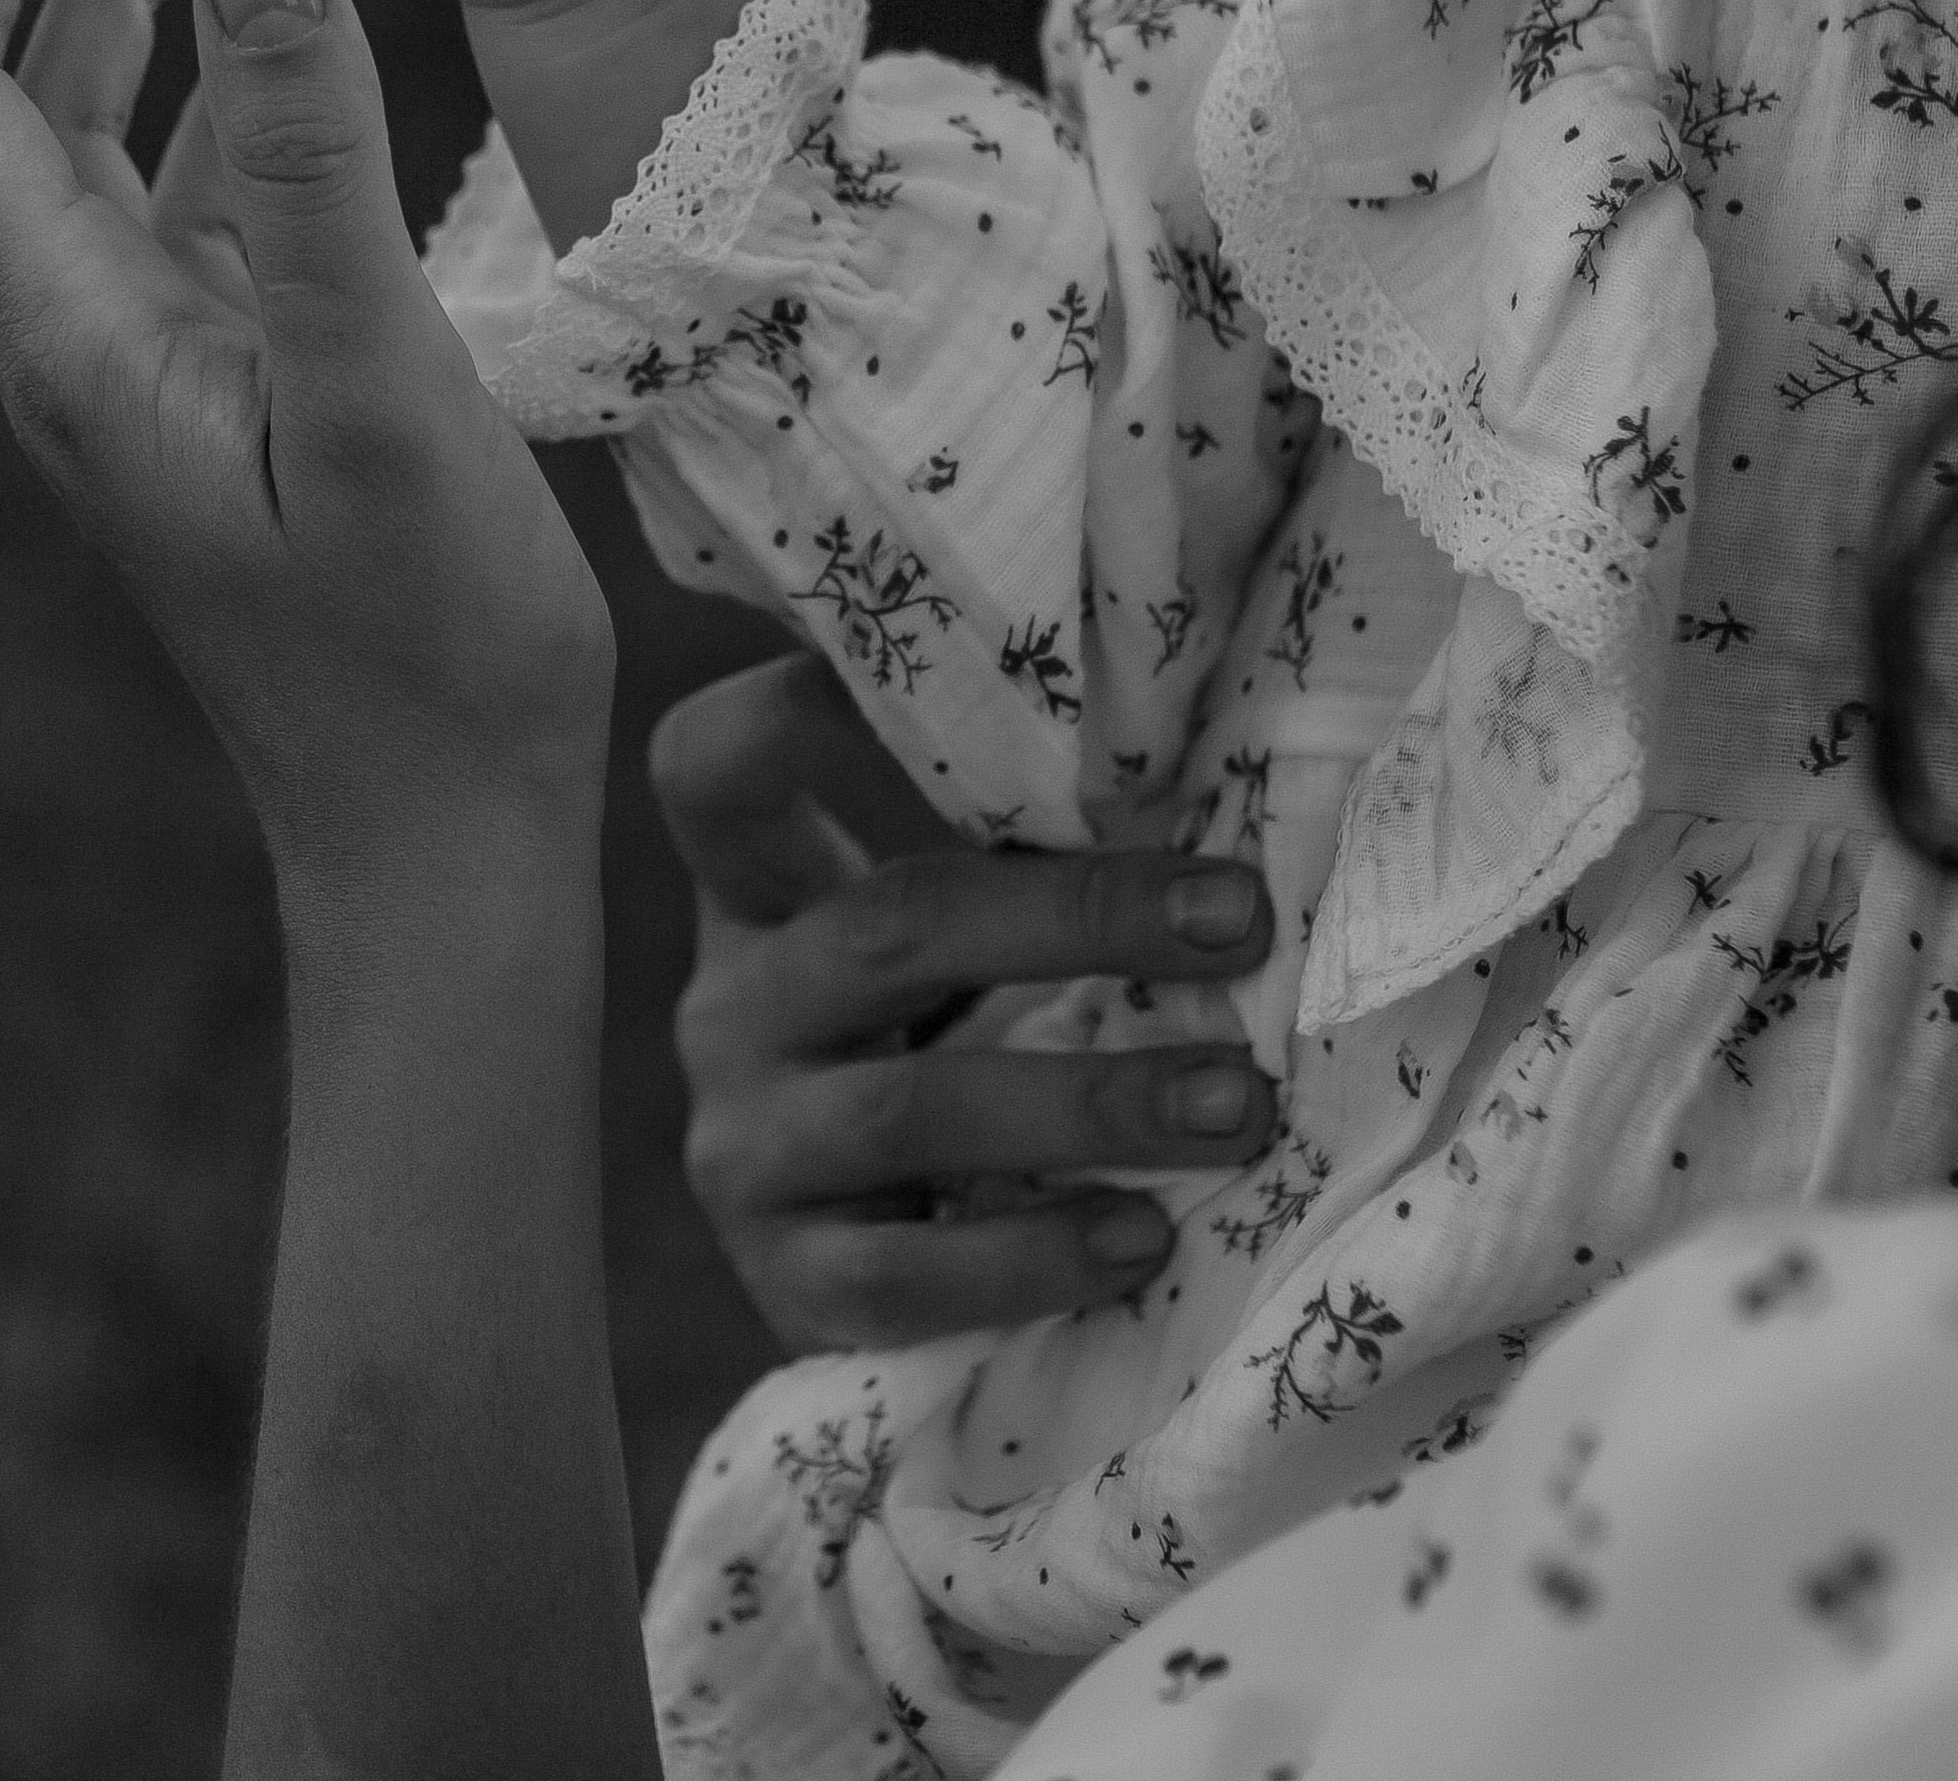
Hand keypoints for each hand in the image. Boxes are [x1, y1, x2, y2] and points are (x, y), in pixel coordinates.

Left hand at [0, 0, 614, 929]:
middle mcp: (73, 334)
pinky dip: (211, 80)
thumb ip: (317, 172)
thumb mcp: (383, 394)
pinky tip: (282, 22)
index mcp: (70, 332)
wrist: (440, 835)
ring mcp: (145, 358)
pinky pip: (182, 192)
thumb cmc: (421, 647)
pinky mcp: (226, 381)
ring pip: (79, 129)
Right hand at [651, 652, 1279, 1349]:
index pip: (718, 764)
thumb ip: (1018, 857)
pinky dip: (1036, 1255)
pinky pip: (902, 1278)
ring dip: (1093, 1103)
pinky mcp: (781, 1282)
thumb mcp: (945, 938)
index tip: (974, 675)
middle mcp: (730, 1004)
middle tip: (1238, 919)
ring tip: (1239, 1104)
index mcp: (756, 889)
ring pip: (908, 1108)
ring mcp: (742, 1147)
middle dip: (1078, 917)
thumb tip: (1230, 788)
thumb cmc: (942, 1037)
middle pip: (886, 924)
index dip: (801, 708)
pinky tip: (1144, 1241)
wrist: (861, 1253)